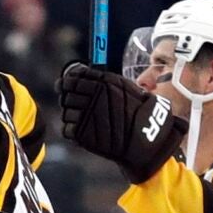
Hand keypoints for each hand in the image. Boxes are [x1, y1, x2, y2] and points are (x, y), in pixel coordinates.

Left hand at [59, 61, 184, 183]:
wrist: (146, 137)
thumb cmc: (138, 112)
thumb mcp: (125, 87)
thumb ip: (103, 80)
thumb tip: (80, 74)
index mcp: (103, 82)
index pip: (73, 77)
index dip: (68, 81)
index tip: (68, 84)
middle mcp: (93, 96)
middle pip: (66, 94)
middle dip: (69, 98)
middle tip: (76, 104)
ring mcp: (86, 115)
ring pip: (66, 112)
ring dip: (72, 115)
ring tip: (85, 120)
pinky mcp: (83, 133)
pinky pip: (67, 129)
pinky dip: (73, 130)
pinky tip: (84, 130)